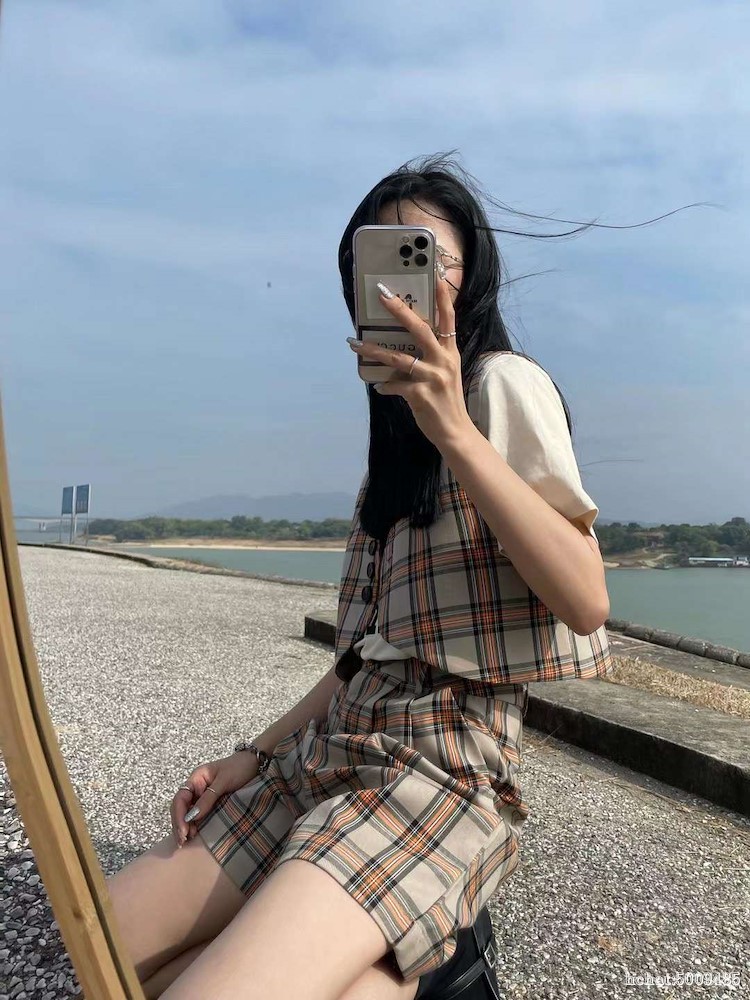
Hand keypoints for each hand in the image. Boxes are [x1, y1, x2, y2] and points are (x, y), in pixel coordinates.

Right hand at [170, 752, 258, 848]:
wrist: (253, 763)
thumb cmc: (239, 767)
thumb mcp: (224, 781)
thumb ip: (208, 798)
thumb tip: (192, 817)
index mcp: (196, 778)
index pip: (180, 798)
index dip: (179, 816)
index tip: (184, 831)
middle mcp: (195, 787)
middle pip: (180, 808)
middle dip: (179, 824)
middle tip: (182, 842)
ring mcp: (201, 795)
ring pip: (186, 813)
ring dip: (184, 827)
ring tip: (185, 842)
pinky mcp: (209, 802)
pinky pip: (197, 814)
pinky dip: (193, 825)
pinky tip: (193, 835)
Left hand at [348, 273, 472, 449]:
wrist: (455, 432)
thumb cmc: (446, 401)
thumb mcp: (445, 374)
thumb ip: (429, 358)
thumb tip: (400, 350)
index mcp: (450, 352)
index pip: (448, 319)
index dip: (443, 298)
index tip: (437, 276)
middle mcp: (443, 361)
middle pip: (421, 329)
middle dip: (400, 311)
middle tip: (383, 295)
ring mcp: (433, 377)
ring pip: (399, 358)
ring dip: (374, 350)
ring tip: (355, 344)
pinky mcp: (421, 395)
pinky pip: (395, 385)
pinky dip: (385, 385)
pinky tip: (380, 386)